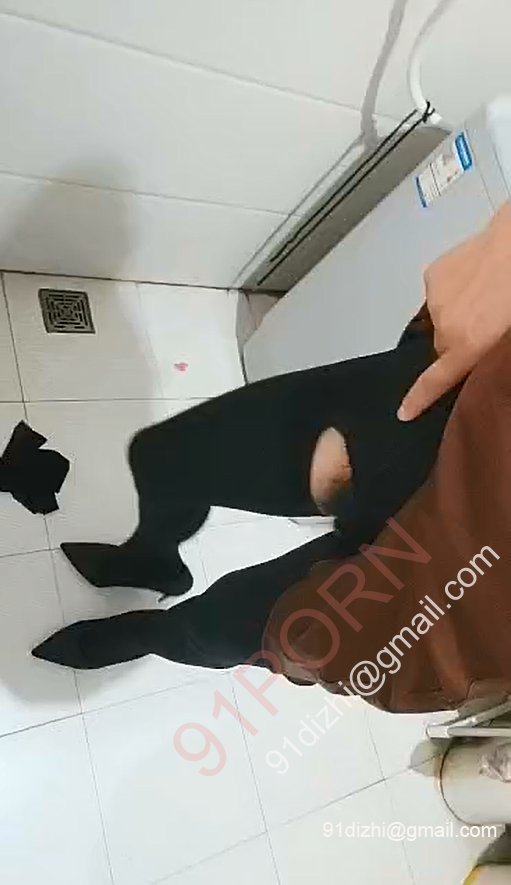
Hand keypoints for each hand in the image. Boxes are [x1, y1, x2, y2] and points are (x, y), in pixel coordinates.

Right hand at [398, 201, 510, 420]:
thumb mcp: (508, 333)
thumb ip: (487, 350)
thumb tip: (479, 354)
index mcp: (468, 344)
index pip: (435, 380)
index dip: (418, 399)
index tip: (404, 412)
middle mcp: (445, 325)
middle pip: (442, 347)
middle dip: (457, 343)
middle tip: (486, 328)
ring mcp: (436, 297)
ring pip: (440, 319)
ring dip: (457, 314)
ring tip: (485, 296)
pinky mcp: (434, 274)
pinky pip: (439, 294)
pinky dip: (453, 292)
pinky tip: (475, 279)